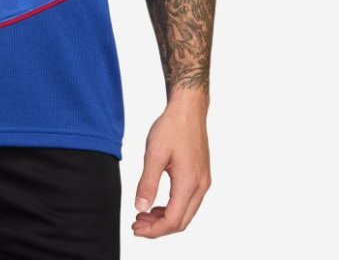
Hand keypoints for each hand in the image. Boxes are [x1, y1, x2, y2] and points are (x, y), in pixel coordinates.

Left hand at [131, 96, 210, 237]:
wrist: (188, 109)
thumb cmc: (172, 126)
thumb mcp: (154, 153)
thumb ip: (147, 183)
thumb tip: (140, 208)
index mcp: (189, 183)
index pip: (173, 220)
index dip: (154, 230)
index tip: (135, 228)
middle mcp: (200, 186)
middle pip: (181, 222)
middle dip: (158, 228)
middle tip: (136, 225)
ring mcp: (203, 182)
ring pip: (185, 213)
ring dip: (165, 218)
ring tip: (143, 215)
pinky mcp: (201, 176)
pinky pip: (188, 202)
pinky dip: (172, 208)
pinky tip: (156, 204)